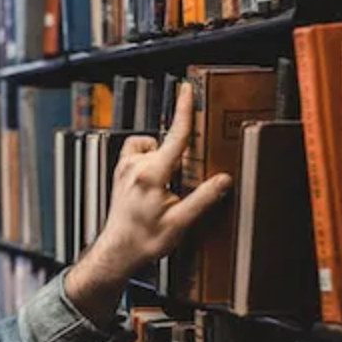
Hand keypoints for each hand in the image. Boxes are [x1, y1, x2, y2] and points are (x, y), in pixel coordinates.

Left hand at [64, 82, 232, 325]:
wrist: (119, 251)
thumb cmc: (145, 240)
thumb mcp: (180, 223)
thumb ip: (203, 198)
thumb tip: (223, 180)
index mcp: (152, 175)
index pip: (175, 136)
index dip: (184, 111)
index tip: (188, 90)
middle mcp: (135, 166)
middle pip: (168, 146)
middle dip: (180, 161)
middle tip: (180, 189)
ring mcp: (125, 167)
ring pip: (153, 148)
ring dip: (164, 159)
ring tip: (166, 187)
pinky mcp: (120, 171)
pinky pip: (138, 152)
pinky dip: (149, 159)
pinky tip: (155, 180)